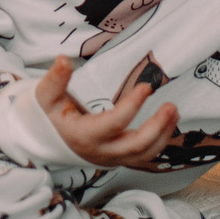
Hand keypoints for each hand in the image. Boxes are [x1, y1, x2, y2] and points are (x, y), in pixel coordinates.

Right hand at [34, 55, 176, 169]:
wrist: (48, 142)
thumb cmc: (49, 116)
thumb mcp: (45, 97)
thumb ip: (55, 79)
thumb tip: (64, 59)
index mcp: (84, 135)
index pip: (113, 124)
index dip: (131, 107)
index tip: (146, 87)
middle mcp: (101, 151)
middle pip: (136, 146)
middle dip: (157, 128)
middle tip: (170, 105)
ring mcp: (112, 158)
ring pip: (144, 155)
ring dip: (163, 135)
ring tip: (174, 111)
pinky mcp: (119, 159)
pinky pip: (144, 156)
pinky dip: (160, 142)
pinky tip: (168, 124)